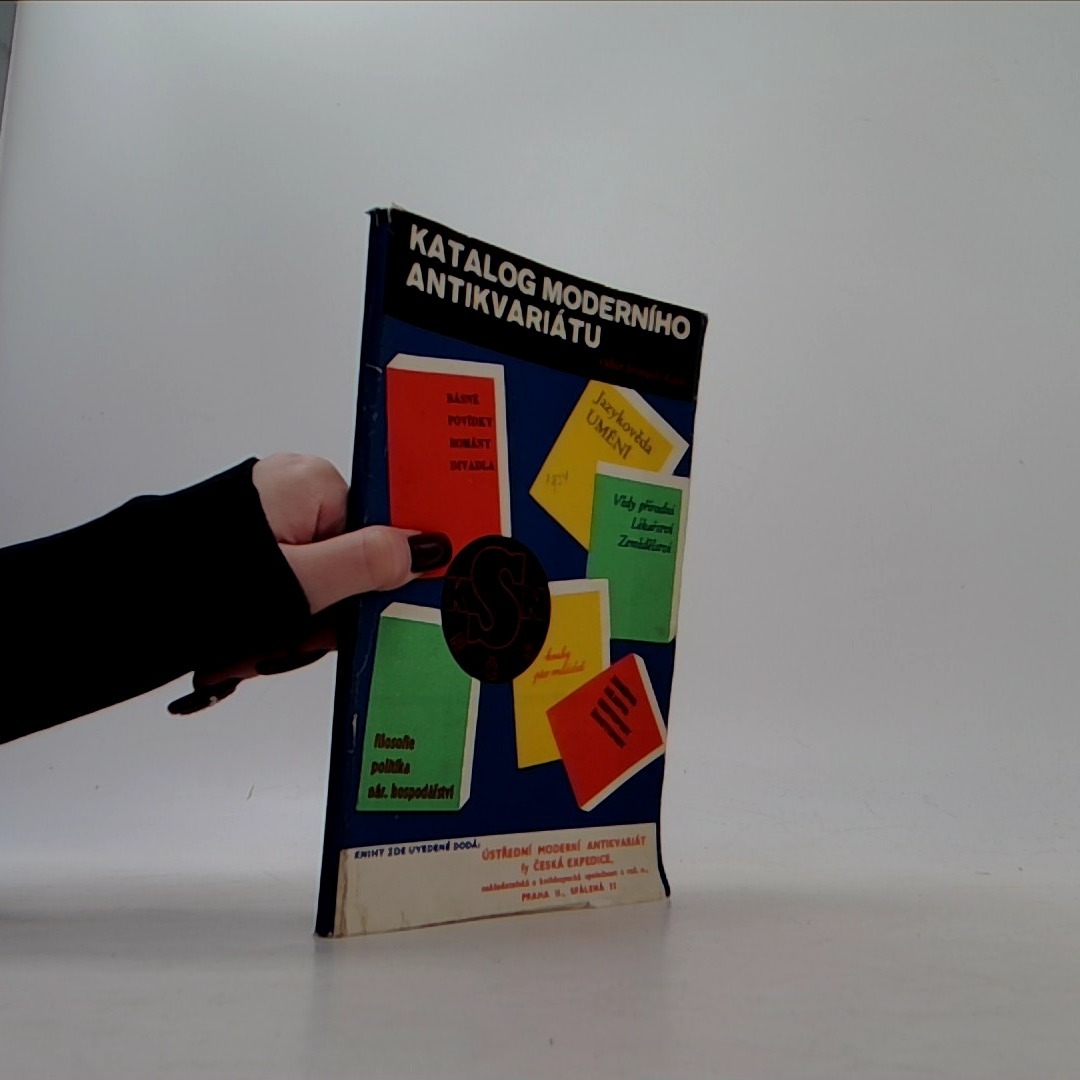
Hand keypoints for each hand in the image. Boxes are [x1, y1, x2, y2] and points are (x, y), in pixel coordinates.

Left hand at [168, 454, 449, 713]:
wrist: (116, 598)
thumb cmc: (210, 581)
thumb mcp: (306, 581)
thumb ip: (371, 562)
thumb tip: (431, 547)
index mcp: (314, 482)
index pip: (375, 532)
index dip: (371, 583)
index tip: (356, 623)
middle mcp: (290, 489)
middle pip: (342, 560)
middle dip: (323, 612)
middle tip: (291, 646)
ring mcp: (261, 515)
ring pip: (309, 579)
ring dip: (291, 623)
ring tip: (254, 652)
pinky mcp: (238, 539)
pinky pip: (278, 579)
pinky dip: (269, 613)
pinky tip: (246, 639)